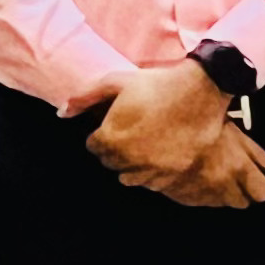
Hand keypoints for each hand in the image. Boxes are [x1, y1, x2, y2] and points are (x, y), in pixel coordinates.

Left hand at [86, 62, 264, 208]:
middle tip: (135, 132)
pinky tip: (164, 152)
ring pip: (130, 176)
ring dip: (134, 163)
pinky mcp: (173, 175)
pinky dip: (154, 171)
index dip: (104, 133)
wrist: (202, 92)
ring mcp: (152, 170)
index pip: (94, 146)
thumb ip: (84, 98)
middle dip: (117, 149)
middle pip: (111, 162)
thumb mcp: (116, 81)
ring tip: (149, 143)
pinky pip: (153, 182)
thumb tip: (62, 115)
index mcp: (110, 138)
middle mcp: (128, 159)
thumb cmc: (157, 85)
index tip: (118, 124)